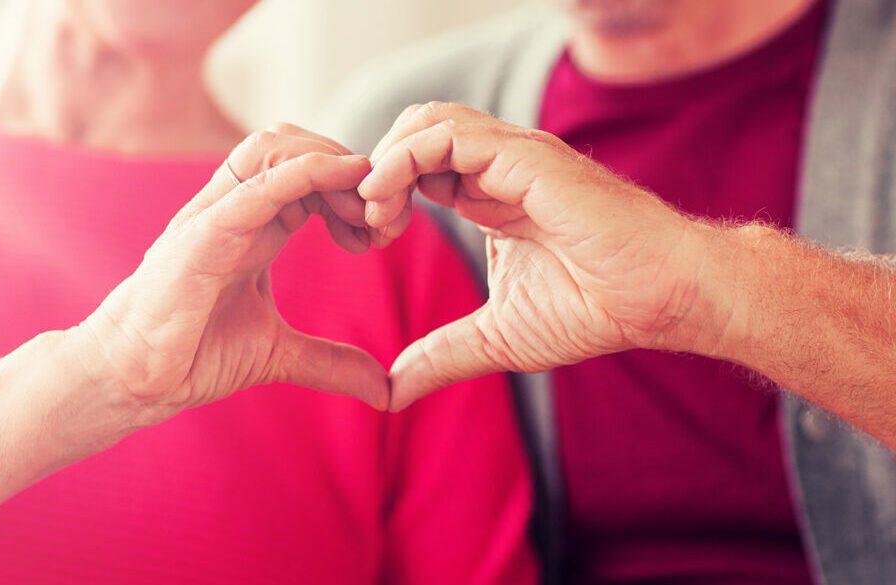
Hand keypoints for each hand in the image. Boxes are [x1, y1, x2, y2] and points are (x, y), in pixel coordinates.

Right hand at [71, 124, 389, 425]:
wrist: (132, 379)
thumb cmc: (191, 354)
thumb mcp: (279, 354)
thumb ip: (332, 363)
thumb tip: (385, 389)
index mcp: (255, 224)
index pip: (309, 172)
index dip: (354, 188)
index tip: (384, 231)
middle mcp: (235, 209)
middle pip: (295, 143)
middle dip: (349, 167)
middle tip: (383, 218)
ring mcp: (214, 216)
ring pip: (272, 146)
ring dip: (331, 162)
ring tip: (363, 209)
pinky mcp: (200, 237)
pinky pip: (253, 186)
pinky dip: (302, 173)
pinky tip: (341, 178)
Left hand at [360, 103, 714, 410]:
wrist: (660, 299)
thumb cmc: (595, 309)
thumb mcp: (497, 337)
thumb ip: (442, 356)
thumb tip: (391, 392)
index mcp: (487, 195)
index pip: (416, 165)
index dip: (382, 192)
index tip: (367, 238)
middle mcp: (496, 167)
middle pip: (414, 131)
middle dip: (376, 170)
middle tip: (366, 223)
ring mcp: (512, 156)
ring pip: (426, 121)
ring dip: (385, 160)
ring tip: (374, 211)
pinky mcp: (526, 157)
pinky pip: (448, 135)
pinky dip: (404, 158)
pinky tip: (391, 201)